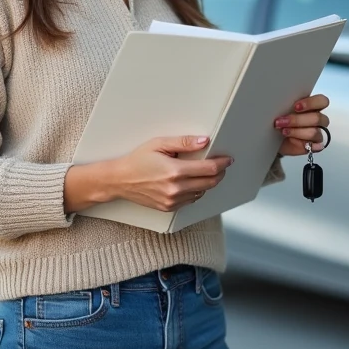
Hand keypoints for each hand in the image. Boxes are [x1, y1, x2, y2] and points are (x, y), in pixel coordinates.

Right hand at [110, 135, 232, 211]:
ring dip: (208, 182)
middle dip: (219, 173)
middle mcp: (175, 189)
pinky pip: (191, 200)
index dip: (222, 163)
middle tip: (221, 165)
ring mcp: (172, 200)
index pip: (209, 169)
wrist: (120, 180)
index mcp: (175, 171)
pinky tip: (192, 181)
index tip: (228, 159)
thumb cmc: (138, 160)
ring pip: (202, 193)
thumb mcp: (159, 144)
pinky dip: (196, 191)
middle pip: (210, 183)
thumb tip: (204, 141)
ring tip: (205, 171)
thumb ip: (184, 142)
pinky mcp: (169, 208)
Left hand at [274, 94, 330, 156]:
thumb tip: (282, 102)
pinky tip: (293, 141)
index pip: (322, 101)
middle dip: (297, 120)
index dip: (311, 103)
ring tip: (283, 131)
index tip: (295, 106)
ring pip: (314, 132)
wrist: (275, 137)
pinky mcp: (314, 146)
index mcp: (313, 106)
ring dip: (296, 132)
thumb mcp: (282, 110)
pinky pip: (313, 146)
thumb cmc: (281, 120)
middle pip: (317, 118)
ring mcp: (317, 133)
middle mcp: (317, 119)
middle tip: (282, 121)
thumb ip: (287, 105)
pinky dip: (301, 143)